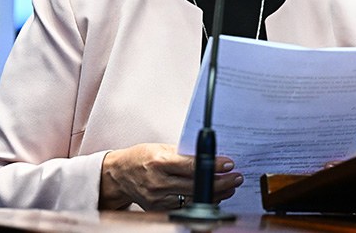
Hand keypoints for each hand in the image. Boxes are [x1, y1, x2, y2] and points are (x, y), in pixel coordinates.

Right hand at [99, 143, 242, 210]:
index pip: (192, 165)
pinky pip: (185, 206)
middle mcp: (158, 182)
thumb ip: (183, 153)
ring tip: (229, 187)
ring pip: (193, 198)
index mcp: (159, 162)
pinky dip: (200, 200)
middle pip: (196, 185)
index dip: (213, 165)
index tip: (228, 164)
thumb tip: (209, 156)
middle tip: (236, 178)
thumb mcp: (161, 148)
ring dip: (215, 194)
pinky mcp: (158, 208)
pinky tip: (212, 196)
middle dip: (221, 182)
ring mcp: (158, 198)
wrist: (119, 174)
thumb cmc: (141, 157)